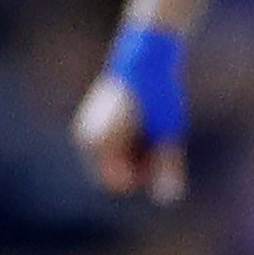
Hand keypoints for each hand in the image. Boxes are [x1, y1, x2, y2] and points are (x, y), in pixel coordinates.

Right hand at [73, 73, 188, 202]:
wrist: (145, 56)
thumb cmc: (158, 93)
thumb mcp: (168, 132)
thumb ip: (167, 166)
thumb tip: (167, 198)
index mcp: (99, 139)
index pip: (117, 183)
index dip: (143, 174)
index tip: (161, 152)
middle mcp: (85, 137)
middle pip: (113, 176)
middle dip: (139, 168)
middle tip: (161, 142)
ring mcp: (86, 131)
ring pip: (113, 164)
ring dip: (134, 157)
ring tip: (153, 131)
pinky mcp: (91, 126)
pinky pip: (111, 153)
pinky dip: (129, 147)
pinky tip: (143, 127)